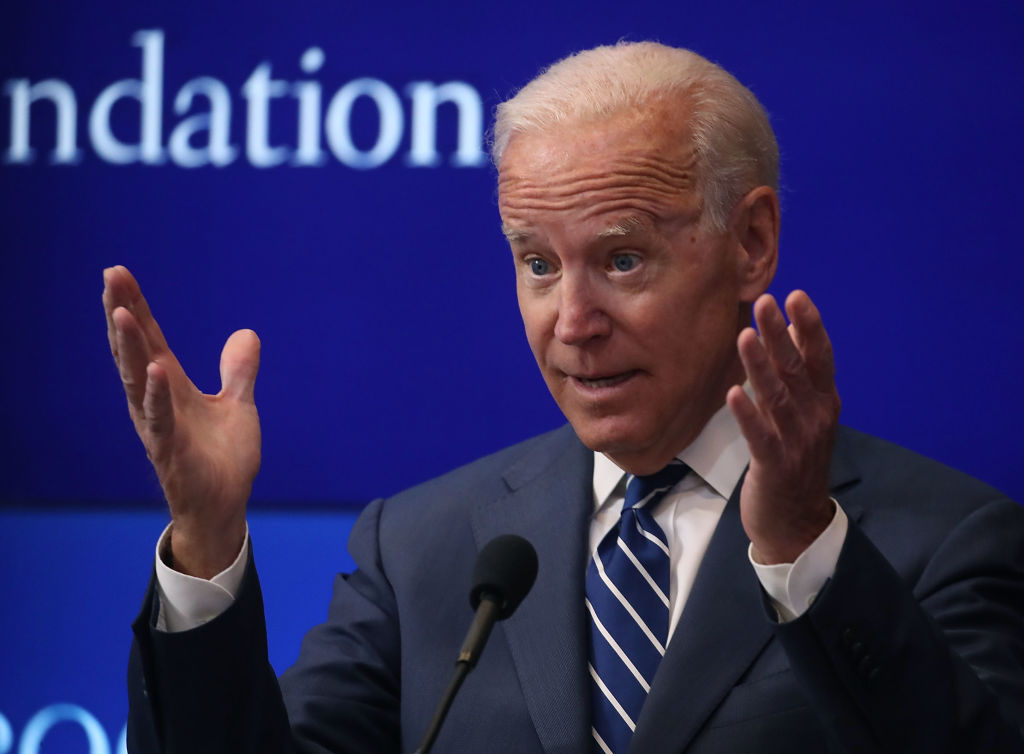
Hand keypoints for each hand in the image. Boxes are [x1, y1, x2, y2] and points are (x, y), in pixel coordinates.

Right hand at [102, 266, 260, 577]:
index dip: (136, 306)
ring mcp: (158, 424)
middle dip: (122, 313)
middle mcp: (155, 400)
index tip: (118, 272)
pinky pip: (160, 418)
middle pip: (135, 349)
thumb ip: (239, 371)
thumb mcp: (238, 405)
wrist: (224, 505)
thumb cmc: (222, 458)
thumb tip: (247, 333)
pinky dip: (157, 393)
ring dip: (129, 346)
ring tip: (120, 312)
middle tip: (110, 276)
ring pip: (138, 378)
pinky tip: (155, 369)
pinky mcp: (170, 449)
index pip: (150, 338)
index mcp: (170, 386)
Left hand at [727, 291, 839, 564]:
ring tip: (745, 335)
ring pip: (777, 398)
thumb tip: (787, 332)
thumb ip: (797, 379)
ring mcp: (796, 442)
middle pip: (797, 370)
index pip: (820, 357)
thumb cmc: (796, 461)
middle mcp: (815, 418)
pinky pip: (759, 436)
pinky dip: (747, 414)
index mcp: (824, 403)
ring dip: (760, 365)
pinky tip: (733, 392)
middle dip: (780, 334)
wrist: (797, 523)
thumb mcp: (805, 417)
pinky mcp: (774, 465)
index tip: (796, 295)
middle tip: (765, 301)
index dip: (809, 326)